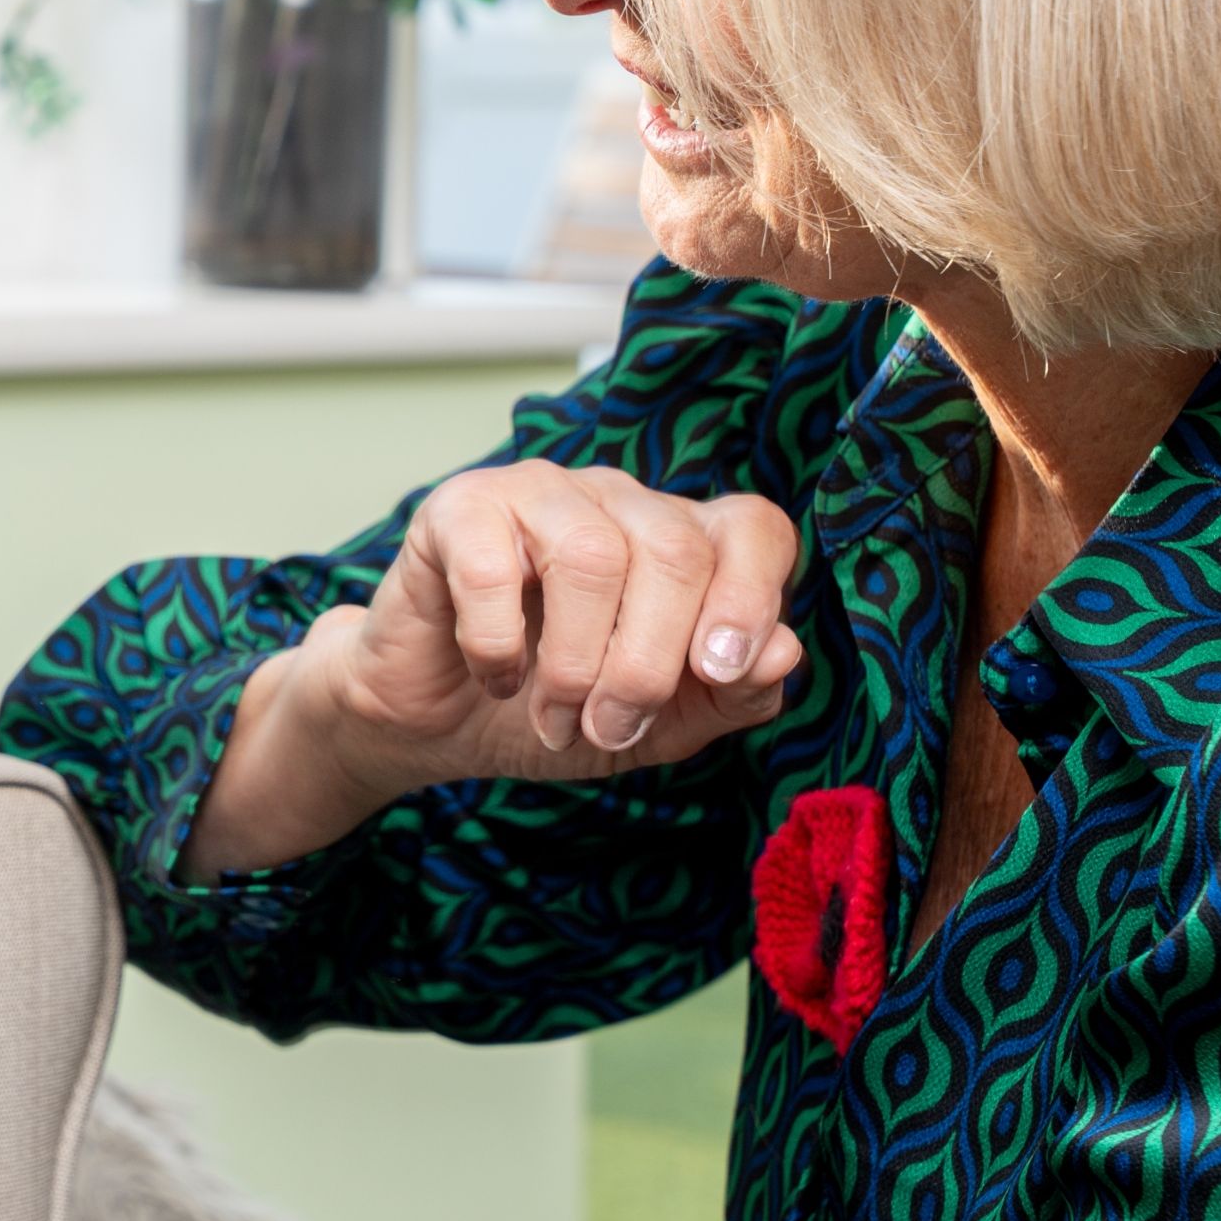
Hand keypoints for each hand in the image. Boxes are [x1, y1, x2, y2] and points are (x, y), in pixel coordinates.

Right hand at [182, 464, 804, 877]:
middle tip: (611, 726)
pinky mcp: (459, 509)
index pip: (753, 527)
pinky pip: (492, 566)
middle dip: (647, 662)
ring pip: (591, 555)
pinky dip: (499, 642)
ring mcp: (538, 493)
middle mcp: (618, 501)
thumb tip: (783, 652)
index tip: (715, 673)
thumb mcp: (663, 727)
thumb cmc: (555, 711)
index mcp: (681, 540)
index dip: (750, 596)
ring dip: (575, 664)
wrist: (437, 723)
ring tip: (555, 717)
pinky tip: (496, 674)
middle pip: (674, 550)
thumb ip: (732, 695)